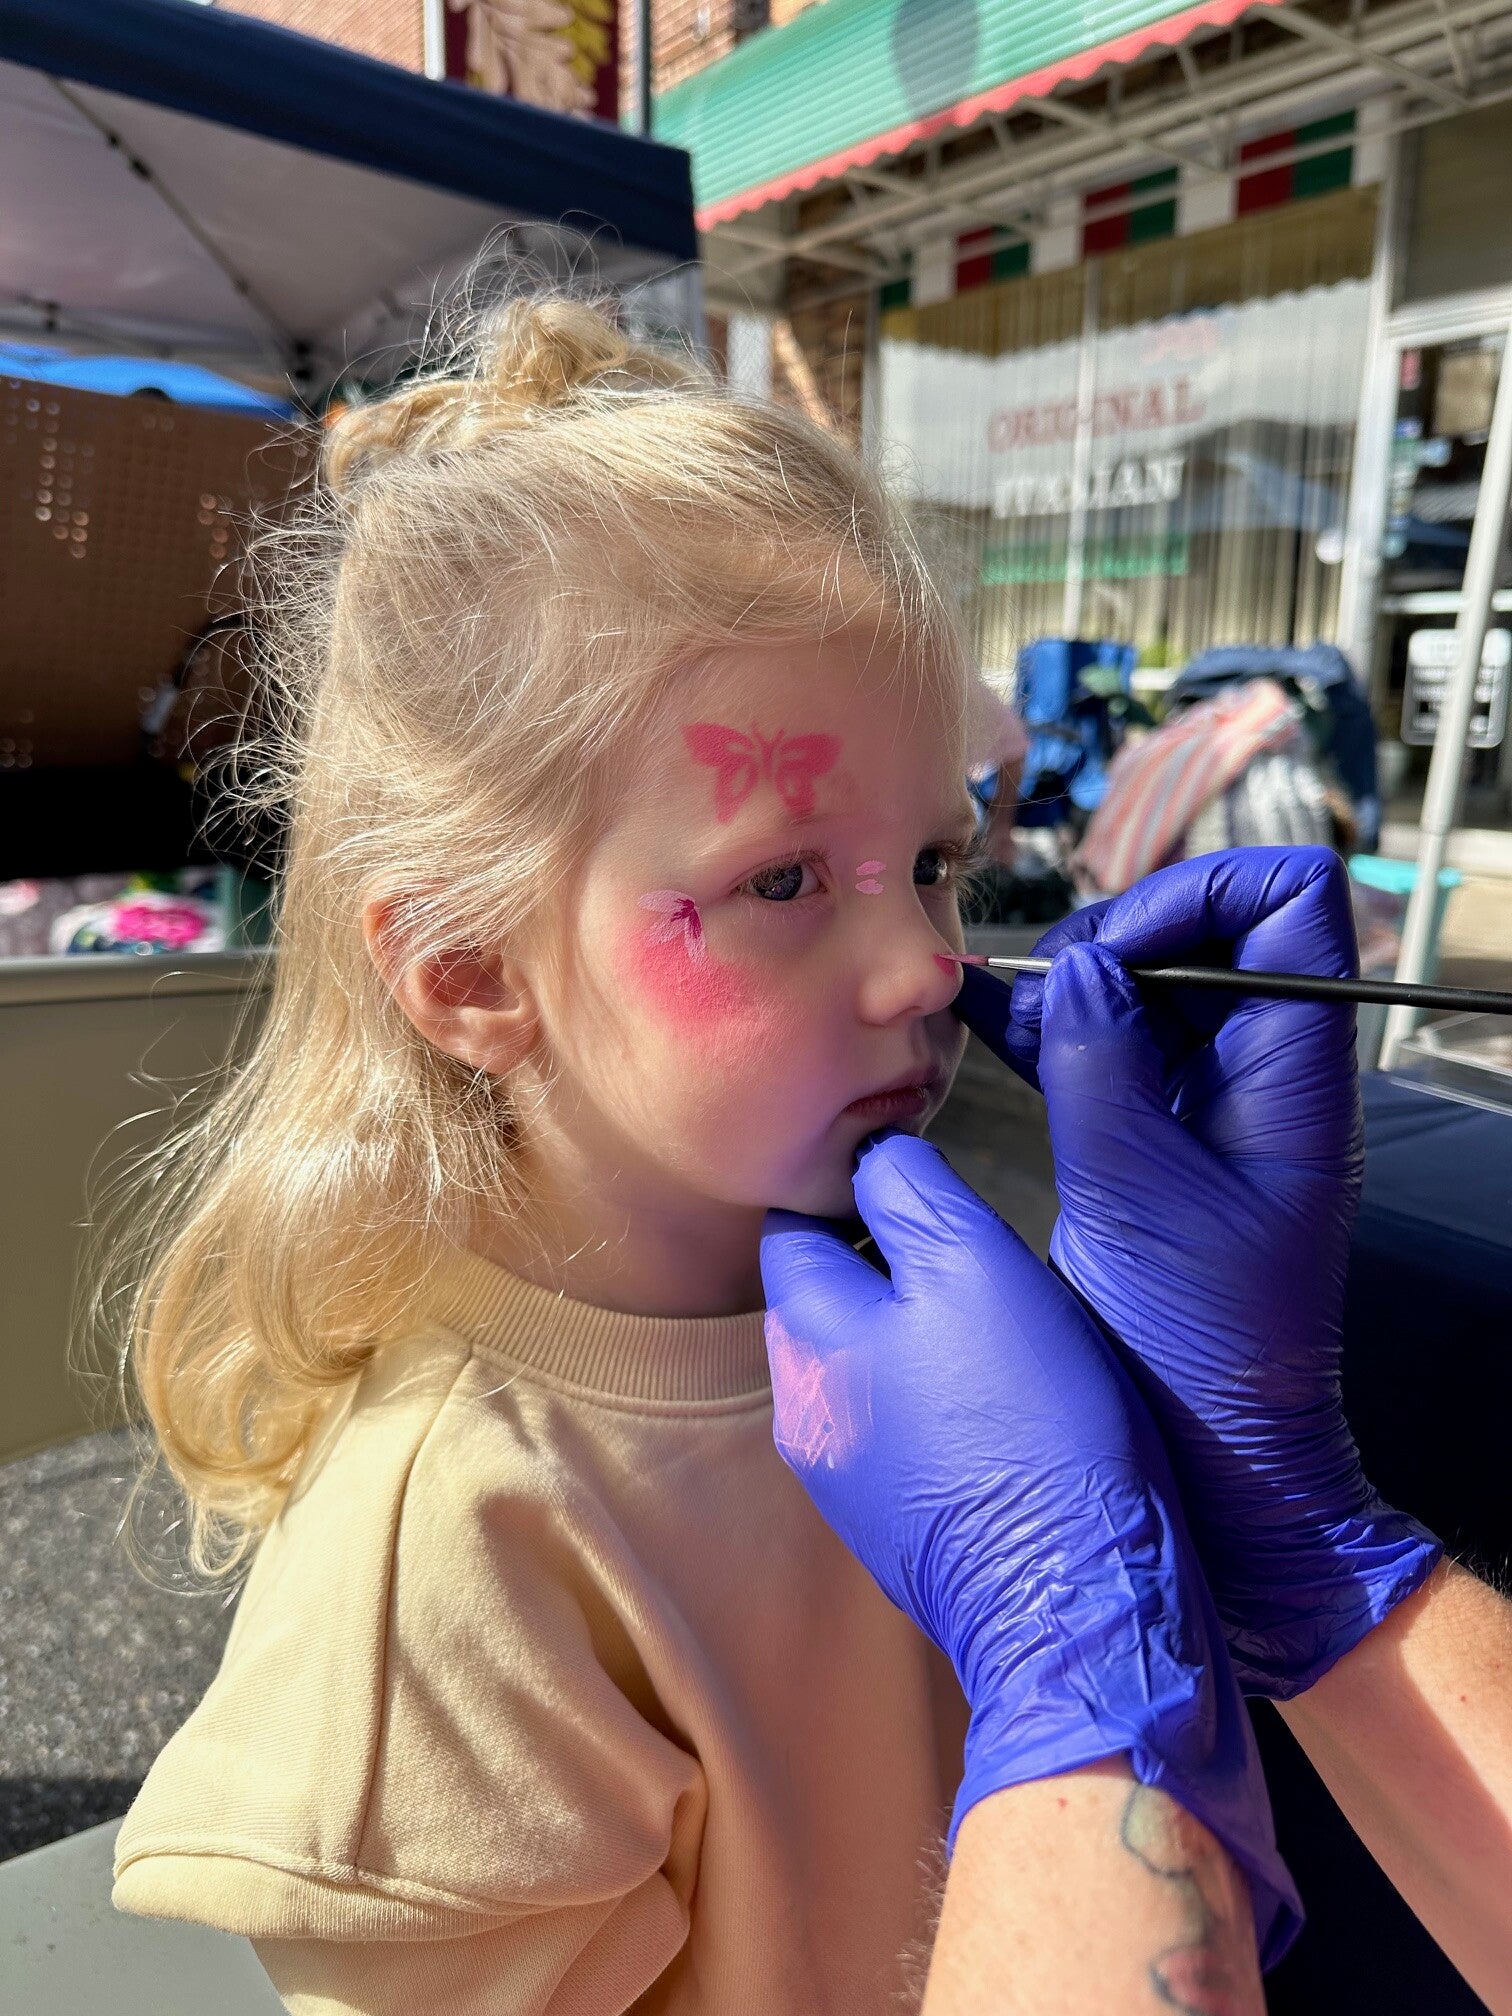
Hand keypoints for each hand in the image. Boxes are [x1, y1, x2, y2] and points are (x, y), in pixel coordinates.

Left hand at [760, 1132, 1300, 1962]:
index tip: (923, 1188)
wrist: (1077, 1602)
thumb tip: (873, 1152)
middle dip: (882, 1269)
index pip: (793, 1229)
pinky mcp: (894, 1529)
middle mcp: (803, 1412)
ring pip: (864, 1369)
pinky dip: (937, 1405)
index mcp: (807, 1337)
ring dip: (913, 1340)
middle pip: (824, 1301)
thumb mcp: (978, 1267)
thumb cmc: (1030, 1419)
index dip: (852, 1192)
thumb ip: (912, 1194)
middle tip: (976, 1259)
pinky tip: (1002, 1408)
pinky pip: (900, 1433)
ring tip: (998, 1333)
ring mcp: (844, 1480)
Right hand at [954, 847, 1441, 1696]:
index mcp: (1295, 1072)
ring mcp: (1211, 1104)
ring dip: (1067, 985)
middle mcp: (1262, 1071)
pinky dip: (1047, 1030)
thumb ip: (1102, 1068)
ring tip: (989, 1005)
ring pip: (1148, 988)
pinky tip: (981, 1028)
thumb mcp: (1140, 1199)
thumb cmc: (1205, 1350)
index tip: (1111, 957)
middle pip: (1207, 931)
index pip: (1289, 900)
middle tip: (1038, 991)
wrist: (1220, 1461)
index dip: (1199, 894)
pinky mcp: (1159, 1140)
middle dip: (1114, 937)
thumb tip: (1075, 970)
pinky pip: (1109, 1050)